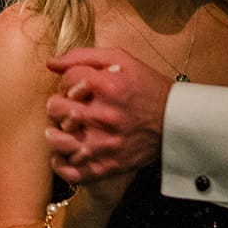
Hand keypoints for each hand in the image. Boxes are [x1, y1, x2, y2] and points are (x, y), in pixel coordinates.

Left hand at [44, 47, 170, 185]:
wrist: (177, 121)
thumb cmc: (147, 87)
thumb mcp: (121, 60)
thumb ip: (83, 56)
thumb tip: (51, 63)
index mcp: (106, 86)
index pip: (64, 79)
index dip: (67, 81)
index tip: (76, 87)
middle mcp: (103, 115)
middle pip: (55, 107)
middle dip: (58, 103)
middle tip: (69, 106)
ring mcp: (104, 143)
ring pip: (57, 140)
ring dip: (56, 132)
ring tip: (66, 129)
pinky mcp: (108, 165)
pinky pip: (70, 171)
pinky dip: (62, 163)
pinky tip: (66, 153)